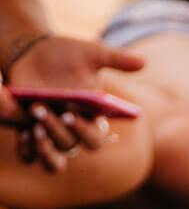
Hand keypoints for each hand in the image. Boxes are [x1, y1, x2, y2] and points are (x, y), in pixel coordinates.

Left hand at [3, 35, 143, 172]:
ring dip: (46, 139)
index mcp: (94, 118)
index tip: (70, 113)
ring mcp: (53, 133)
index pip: (96, 138)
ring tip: (35, 112)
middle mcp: (75, 130)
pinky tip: (24, 132)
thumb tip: (144, 62)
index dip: (84, 131)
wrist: (34, 52)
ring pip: (55, 155)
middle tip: (50, 111)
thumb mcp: (91, 53)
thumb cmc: (67, 55)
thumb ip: (117, 59)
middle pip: (75, 147)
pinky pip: (30, 155)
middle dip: (63, 131)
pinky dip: (28, 149)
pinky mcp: (31, 131)